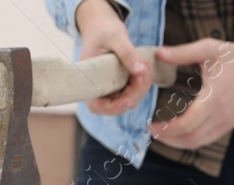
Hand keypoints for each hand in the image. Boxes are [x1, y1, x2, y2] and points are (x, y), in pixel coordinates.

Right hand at [74, 0, 151, 115]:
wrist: (101, 26)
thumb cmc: (103, 30)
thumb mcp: (115, 37)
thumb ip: (127, 53)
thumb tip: (141, 70)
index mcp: (87, 80)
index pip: (96, 105)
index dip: (112, 108)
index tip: (127, 100)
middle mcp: (96, 89)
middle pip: (118, 104)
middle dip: (135, 91)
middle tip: (145, 69)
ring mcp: (108, 88)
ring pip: (128, 99)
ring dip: (141, 87)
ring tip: (146, 65)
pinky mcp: (117, 85)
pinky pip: (132, 92)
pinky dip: (141, 83)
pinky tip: (145, 67)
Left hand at [149, 28, 233, 149]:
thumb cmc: (232, 55)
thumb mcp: (207, 48)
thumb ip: (181, 53)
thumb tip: (158, 53)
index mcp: (214, 98)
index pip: (187, 124)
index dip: (166, 129)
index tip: (149, 124)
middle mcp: (221, 115)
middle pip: (190, 140)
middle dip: (168, 139)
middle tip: (151, 131)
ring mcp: (227, 122)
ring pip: (198, 143)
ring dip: (177, 142)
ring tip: (161, 133)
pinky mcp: (229, 124)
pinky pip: (206, 139)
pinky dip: (190, 140)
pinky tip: (178, 132)